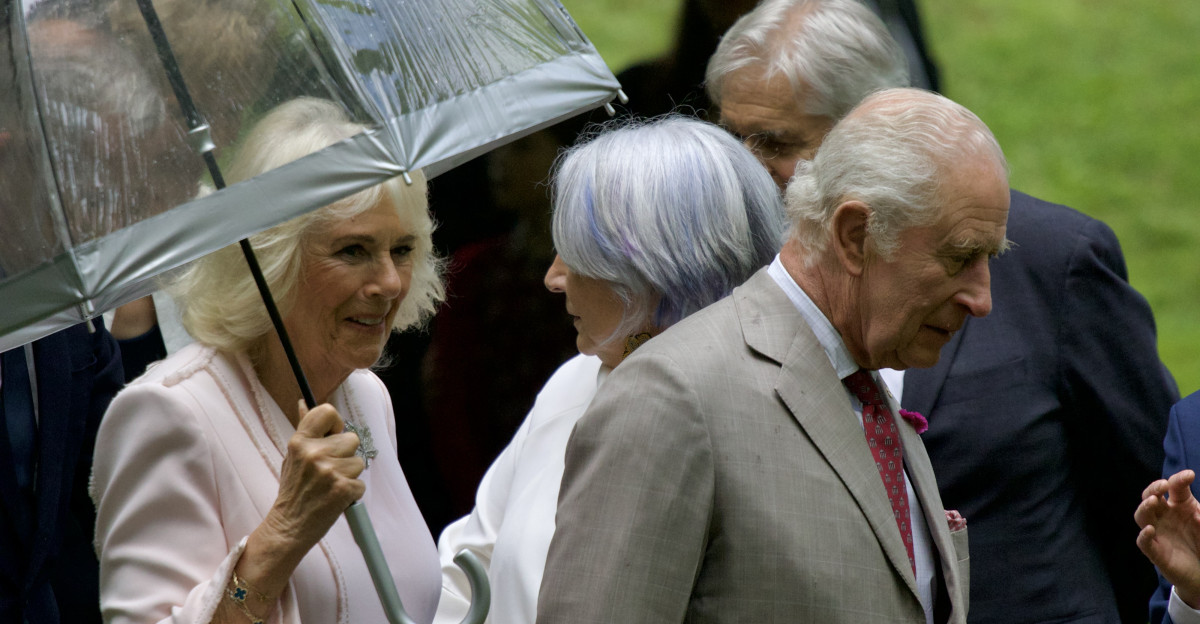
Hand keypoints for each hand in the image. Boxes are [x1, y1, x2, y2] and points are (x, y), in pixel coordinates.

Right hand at [262, 400, 364, 554]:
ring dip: (349, 475)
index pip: (327, 412)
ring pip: (358, 462)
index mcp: (300, 442)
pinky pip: (361, 483)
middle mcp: (315, 453)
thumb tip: (304, 403)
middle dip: (345, 455)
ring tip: (330, 486)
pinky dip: (352, 492)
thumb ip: (304, 431)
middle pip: (351, 439)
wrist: (288, 527)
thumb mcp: (292, 457)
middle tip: (329, 471)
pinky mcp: (343, 489)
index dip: (335, 423)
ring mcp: (329, 471)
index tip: (332, 436)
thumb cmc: (293, 491)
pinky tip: (335, 498)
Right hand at [1136, 470, 1199, 607]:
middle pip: (1150, 496)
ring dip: (1145, 507)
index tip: (1189, 475)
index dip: (1178, 480)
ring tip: (1152, 501)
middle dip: (1153, 488)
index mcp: (1180, 505)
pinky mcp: (1155, 552)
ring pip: (1142, 516)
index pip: (1174, 488)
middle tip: (1163, 485)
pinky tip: (1150, 530)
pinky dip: (1144, 536)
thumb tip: (1197, 514)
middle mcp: (1164, 516)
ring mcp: (1158, 533)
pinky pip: (1144, 543)